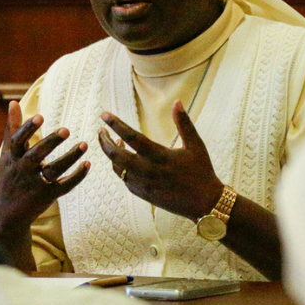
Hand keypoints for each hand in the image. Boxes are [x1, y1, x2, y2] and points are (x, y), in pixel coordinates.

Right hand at [0, 102, 88, 254]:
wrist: (6, 215)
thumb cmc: (9, 178)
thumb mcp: (7, 155)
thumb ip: (12, 129)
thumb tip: (13, 102)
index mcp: (12, 158)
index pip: (18, 141)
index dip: (28, 129)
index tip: (40, 116)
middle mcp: (23, 170)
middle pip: (36, 155)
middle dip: (50, 143)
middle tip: (67, 130)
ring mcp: (35, 184)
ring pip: (54, 170)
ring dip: (70, 157)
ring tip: (84, 144)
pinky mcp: (47, 196)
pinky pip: (64, 186)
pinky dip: (77, 176)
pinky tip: (88, 164)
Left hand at [98, 102, 223, 220]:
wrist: (204, 203)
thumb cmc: (202, 171)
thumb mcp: (196, 145)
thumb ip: (184, 123)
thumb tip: (177, 101)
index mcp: (161, 157)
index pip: (132, 137)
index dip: (116, 125)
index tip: (104, 115)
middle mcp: (149, 171)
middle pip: (116, 156)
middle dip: (104, 141)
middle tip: (100, 130)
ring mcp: (144, 185)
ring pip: (118, 168)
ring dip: (111, 155)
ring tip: (112, 142)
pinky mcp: (143, 194)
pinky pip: (124, 179)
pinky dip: (119, 167)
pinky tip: (123, 159)